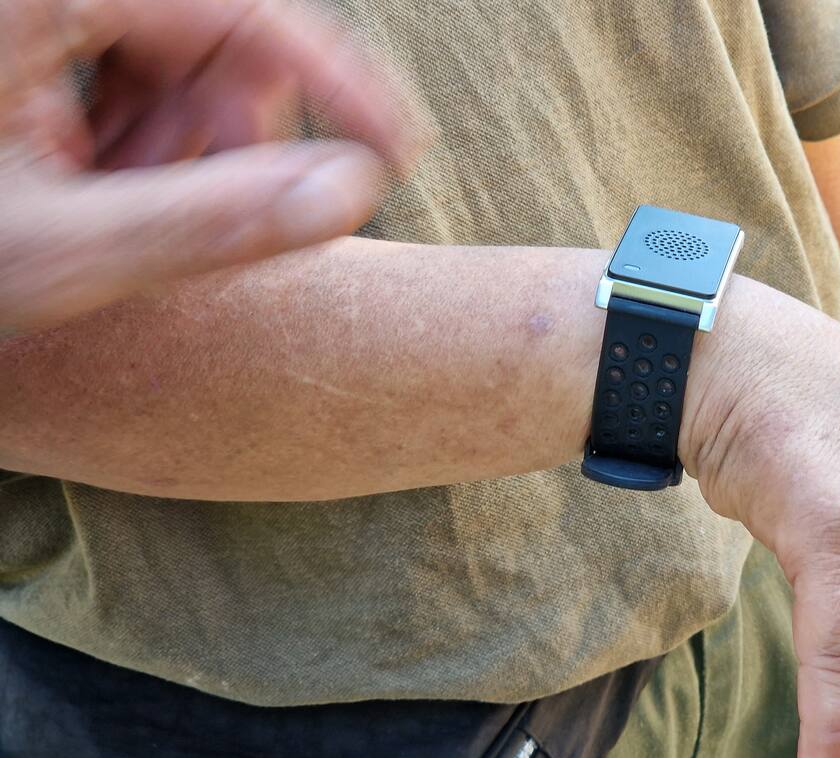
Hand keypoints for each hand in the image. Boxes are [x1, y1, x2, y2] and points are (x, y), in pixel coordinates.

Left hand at [0, 0, 429, 333]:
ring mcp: (36, 16)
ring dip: (185, 148)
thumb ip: (202, 225)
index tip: (401, 154)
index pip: (242, 11)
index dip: (341, 86)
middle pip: (211, 39)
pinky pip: (127, 72)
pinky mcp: (26, 43)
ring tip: (121, 213)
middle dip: (233, 136)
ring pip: (175, 61)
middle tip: (212, 216)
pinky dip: (141, 144)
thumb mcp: (53, 251)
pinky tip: (101, 192)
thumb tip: (351, 194)